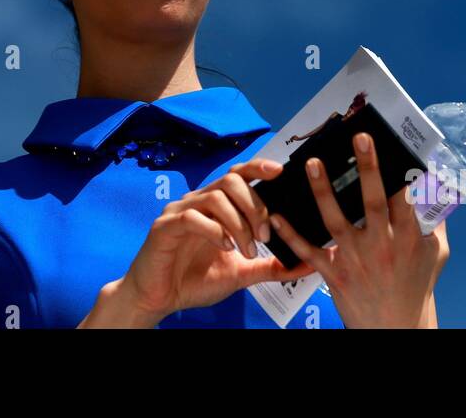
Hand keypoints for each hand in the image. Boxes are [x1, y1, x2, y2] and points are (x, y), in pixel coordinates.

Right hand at [108, 158, 318, 324]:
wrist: (160, 299)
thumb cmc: (195, 281)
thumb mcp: (241, 273)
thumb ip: (271, 266)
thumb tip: (306, 264)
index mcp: (215, 206)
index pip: (238, 174)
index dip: (258, 167)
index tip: (281, 171)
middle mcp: (197, 201)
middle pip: (231, 180)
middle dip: (255, 205)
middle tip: (264, 237)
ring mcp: (179, 211)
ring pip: (215, 197)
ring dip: (238, 223)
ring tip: (246, 249)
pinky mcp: (165, 226)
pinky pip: (192, 217)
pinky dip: (215, 231)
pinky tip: (225, 247)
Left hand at [268, 132, 450, 327]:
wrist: (397, 327)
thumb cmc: (416, 286)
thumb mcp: (435, 253)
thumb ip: (434, 222)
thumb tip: (435, 188)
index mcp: (407, 238)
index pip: (404, 199)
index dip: (399, 171)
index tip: (393, 144)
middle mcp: (381, 246)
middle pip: (373, 202)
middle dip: (367, 168)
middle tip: (359, 138)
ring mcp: (355, 260)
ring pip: (336, 221)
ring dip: (323, 191)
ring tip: (313, 163)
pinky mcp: (335, 274)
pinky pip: (310, 251)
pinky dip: (291, 235)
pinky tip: (276, 216)